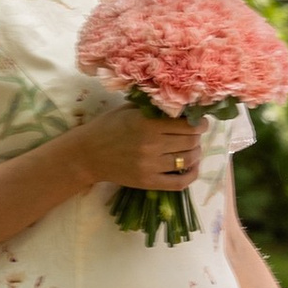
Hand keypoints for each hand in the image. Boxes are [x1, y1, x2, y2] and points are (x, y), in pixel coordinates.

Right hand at [78, 102, 201, 194]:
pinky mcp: (148, 182)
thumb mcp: (129, 109)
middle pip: (190, 141)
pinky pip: (179, 182)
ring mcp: (150, 165)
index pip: (187, 124)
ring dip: (196, 153)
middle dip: (197, 137)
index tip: (200, 122)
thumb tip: (182, 105)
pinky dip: (192, 175)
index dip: (199, 123)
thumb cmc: (107, 127)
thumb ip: (153, 108)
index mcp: (147, 123)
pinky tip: (192, 167)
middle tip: (195, 134)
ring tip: (193, 148)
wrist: (87, 155)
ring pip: (188, 159)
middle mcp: (151, 144)